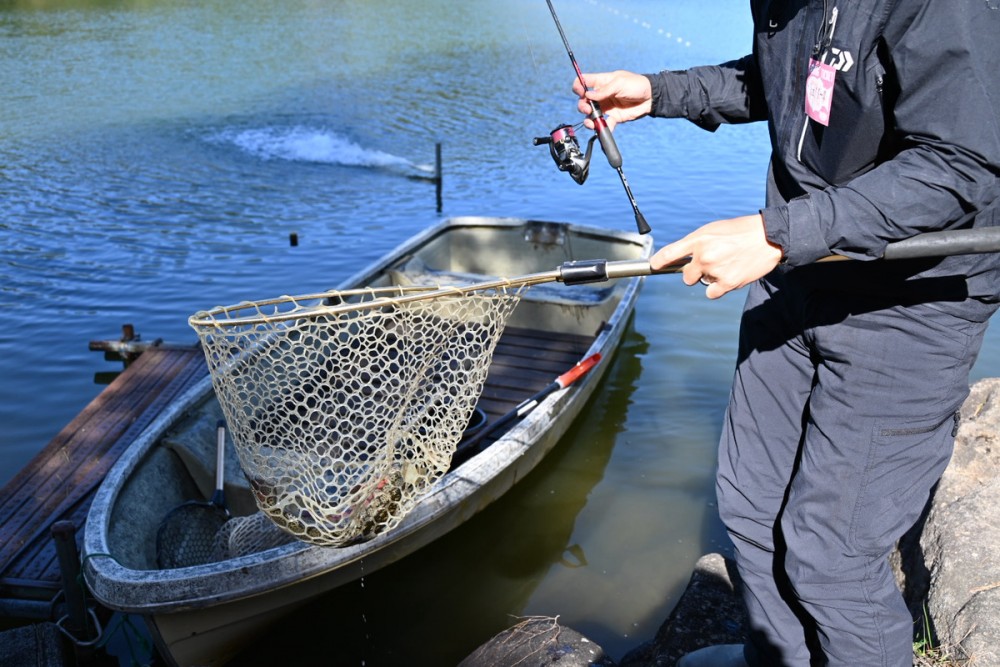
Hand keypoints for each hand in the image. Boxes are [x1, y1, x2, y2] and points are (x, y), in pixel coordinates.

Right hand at [573, 70, 651, 129]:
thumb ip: (604, 90)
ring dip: (588, 119)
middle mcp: (601, 95)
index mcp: (601, 82)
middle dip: (582, 106)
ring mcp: (606, 106)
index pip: (583, 81)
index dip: (578, 87)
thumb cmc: (636, 84)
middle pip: (584, 101)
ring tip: (591, 123)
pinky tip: (605, 128)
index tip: (581, 93)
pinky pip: (604, 124)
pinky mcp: (614, 117)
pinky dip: (603, 128)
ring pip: (591, 114)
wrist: (651, 98)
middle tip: (587, 109)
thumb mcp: (619, 83)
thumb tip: (588, 95)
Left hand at [650, 214, 783, 298]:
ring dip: (711, 278)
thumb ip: (697, 243)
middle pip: (686, 276)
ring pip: (702, 283)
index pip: (670, 253)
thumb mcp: (714, 230)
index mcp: (699, 239)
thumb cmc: (740, 232)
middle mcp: (704, 255)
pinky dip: (719, 288)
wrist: (769, 237)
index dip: (659, 261)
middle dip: (694, 273)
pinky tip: (730, 275)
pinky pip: (712, 293)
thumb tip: (682, 258)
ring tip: (727, 264)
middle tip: (711, 263)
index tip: (653, 266)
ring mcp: (715, 270)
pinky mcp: (727, 282)